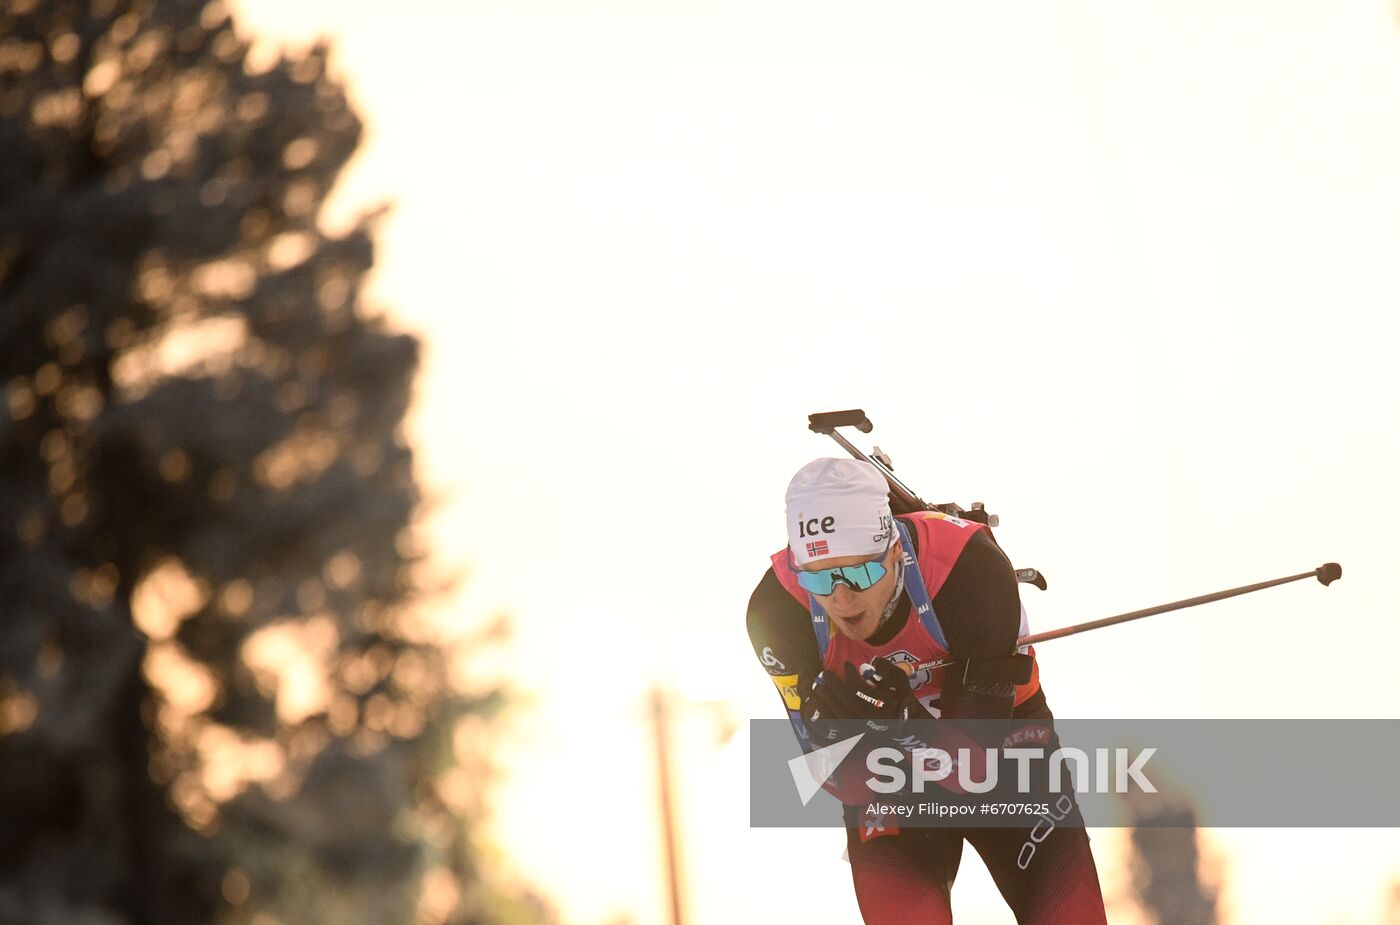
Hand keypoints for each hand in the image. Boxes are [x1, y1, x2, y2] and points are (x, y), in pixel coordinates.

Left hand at [801, 657, 921, 740]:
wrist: (904, 721)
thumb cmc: (901, 698)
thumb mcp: (902, 681)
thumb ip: (890, 670)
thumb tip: (875, 661)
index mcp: (882, 704)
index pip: (862, 689)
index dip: (850, 675)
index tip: (846, 664)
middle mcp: (871, 717)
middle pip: (847, 701)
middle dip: (834, 686)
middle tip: (825, 673)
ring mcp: (862, 726)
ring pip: (839, 714)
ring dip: (826, 700)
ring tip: (817, 686)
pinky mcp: (854, 731)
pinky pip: (836, 725)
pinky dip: (825, 714)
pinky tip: (818, 703)